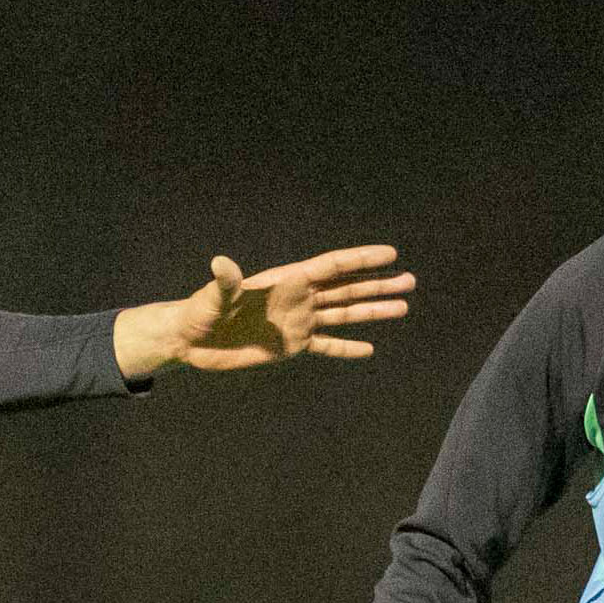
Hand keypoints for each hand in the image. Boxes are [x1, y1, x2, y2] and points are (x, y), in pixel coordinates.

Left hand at [119, 244, 412, 377]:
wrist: (192, 340)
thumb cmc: (200, 312)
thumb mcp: (213, 297)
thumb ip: (226, 282)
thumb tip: (221, 264)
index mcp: (286, 281)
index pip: (331, 267)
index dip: (360, 259)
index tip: (390, 253)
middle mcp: (298, 299)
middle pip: (346, 289)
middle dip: (378, 284)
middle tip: (411, 280)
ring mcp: (298, 322)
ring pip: (343, 314)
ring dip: (372, 311)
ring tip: (402, 307)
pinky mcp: (291, 346)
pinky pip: (326, 346)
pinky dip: (347, 348)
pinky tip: (369, 348)